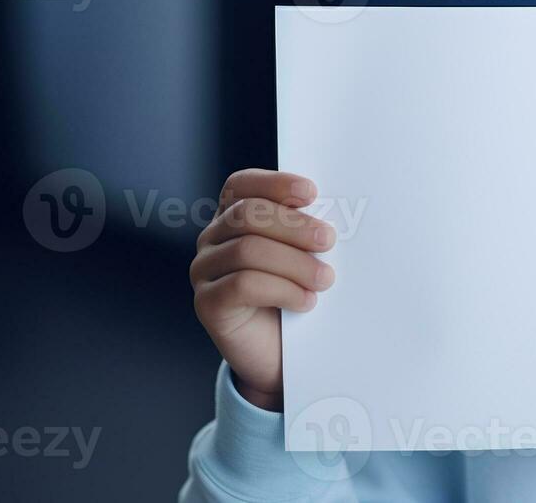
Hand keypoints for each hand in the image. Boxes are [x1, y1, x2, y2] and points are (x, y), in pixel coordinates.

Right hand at [190, 169, 335, 409]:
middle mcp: (212, 238)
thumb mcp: (302, 256)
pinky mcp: (207, 303)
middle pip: (247, 214)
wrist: (280, 353)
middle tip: (328, 241)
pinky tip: (306, 300)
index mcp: (233, 216)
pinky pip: (242, 285)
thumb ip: (305, 232)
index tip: (311, 192)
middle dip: (294, 225)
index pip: (241, 185)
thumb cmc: (295, 293)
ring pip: (247, 249)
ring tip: (325, 279)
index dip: (274, 183)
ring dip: (295, 263)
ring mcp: (205, 270)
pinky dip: (282, 290)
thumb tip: (330, 217)